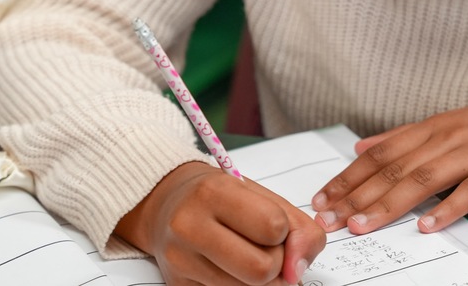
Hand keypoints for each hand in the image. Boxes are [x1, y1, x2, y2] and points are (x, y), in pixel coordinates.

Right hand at [115, 161, 325, 284]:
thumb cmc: (222, 198)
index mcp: (215, 192)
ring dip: (260, 280)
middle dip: (276, 264)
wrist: (168, 203)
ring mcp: (180, 259)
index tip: (274, 227)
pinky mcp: (177, 285)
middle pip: (262, 269)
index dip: (284, 233)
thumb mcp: (262, 196)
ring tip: (246, 255)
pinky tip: (230, 268)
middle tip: (266, 249)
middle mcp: (190, 225)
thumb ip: (298, 229)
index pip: (274, 228)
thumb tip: (299, 270)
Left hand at [311, 101, 467, 234]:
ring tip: (364, 225)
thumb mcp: (442, 125)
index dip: (349, 177)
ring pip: (426, 178)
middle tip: (331, 220)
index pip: (380, 154)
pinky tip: (428, 224)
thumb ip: (400, 138)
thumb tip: (359, 148)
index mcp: (430, 129)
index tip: (323, 200)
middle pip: (395, 168)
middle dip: (359, 196)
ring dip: (391, 203)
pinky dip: (448, 206)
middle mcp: (447, 137)